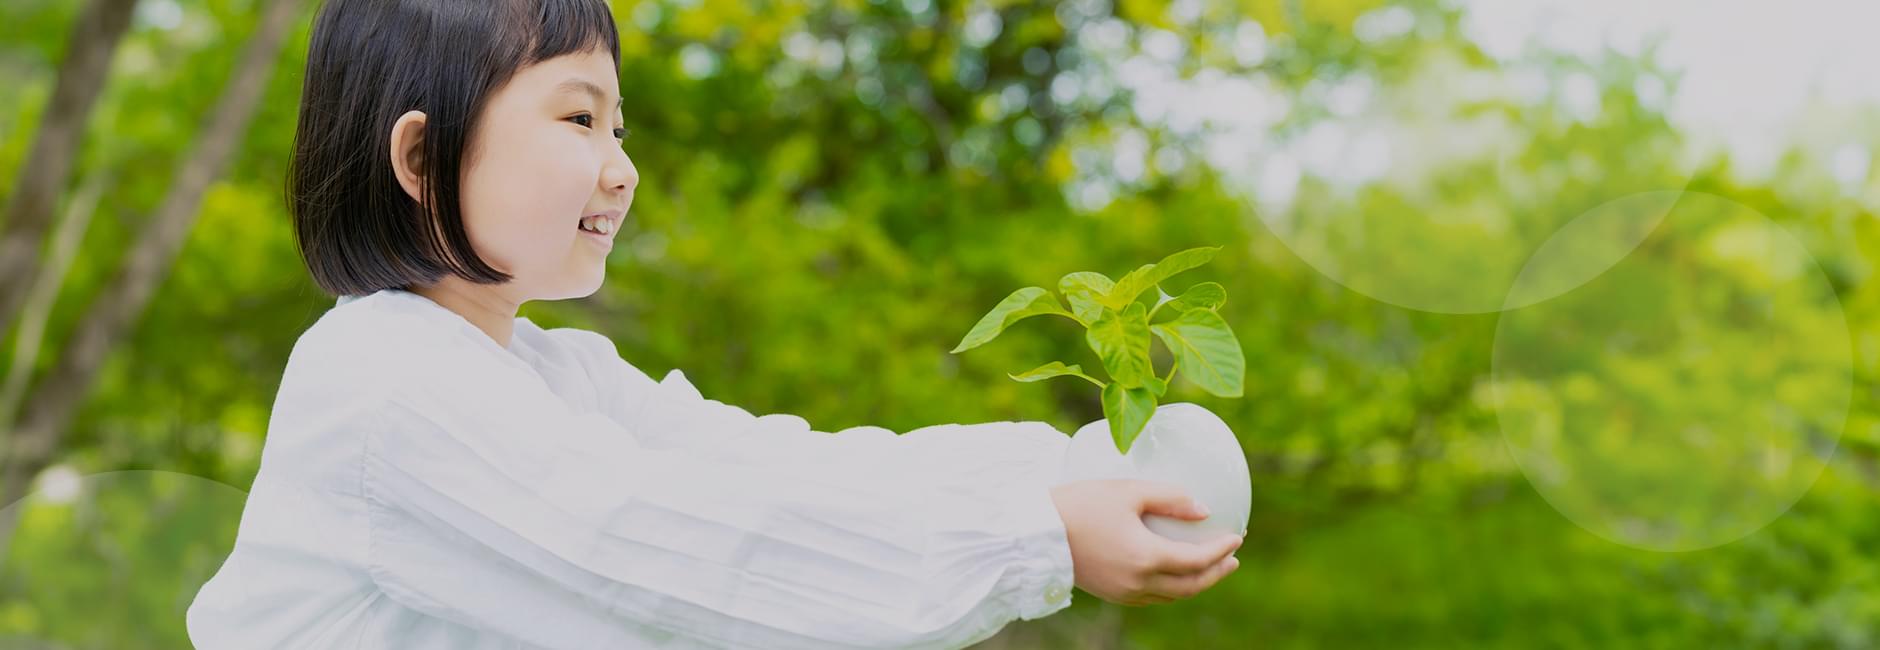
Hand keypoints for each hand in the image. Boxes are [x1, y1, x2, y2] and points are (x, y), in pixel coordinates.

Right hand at [1049, 479, 1243, 605]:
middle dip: (1216, 573)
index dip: (1221, 550)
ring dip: (1196, 583)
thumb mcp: (1128, 490)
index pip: (1197, 560)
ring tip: (1210, 568)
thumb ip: (1169, 498)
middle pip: (1191, 586)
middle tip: (1232, 559)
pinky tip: (1174, 574)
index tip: (1237, 537)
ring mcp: (1124, 592)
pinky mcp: (1112, 594)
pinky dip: (1172, 587)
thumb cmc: (1080, 504)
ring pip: (1172, 596)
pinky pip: (1152, 596)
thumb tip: (1203, 510)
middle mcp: (1139, 582)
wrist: (1035, 533)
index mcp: (1146, 557)